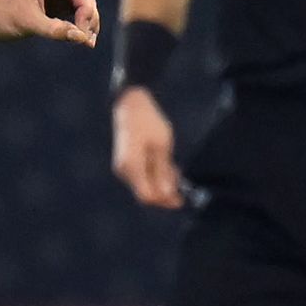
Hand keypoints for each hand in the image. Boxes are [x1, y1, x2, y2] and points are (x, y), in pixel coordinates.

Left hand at [0, 0, 100, 42]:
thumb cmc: (1, 17)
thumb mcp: (29, 24)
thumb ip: (57, 30)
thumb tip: (82, 38)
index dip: (86, 11)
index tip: (84, 33)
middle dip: (89, 17)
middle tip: (89, 41)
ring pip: (80, 3)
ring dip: (86, 21)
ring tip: (87, 42)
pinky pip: (72, 10)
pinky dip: (77, 23)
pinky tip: (80, 38)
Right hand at [110, 86, 181, 207]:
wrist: (130, 104)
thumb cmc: (148, 122)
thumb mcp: (162, 146)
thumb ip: (163, 171)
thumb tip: (168, 193)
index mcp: (132, 166)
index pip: (147, 196)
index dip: (164, 200)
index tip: (180, 199)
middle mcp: (124, 170)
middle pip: (146, 193)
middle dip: (165, 192)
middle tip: (182, 183)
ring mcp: (123, 167)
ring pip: (144, 185)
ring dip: (161, 182)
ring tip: (176, 169)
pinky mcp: (126, 163)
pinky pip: (141, 176)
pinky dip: (154, 175)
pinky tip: (166, 165)